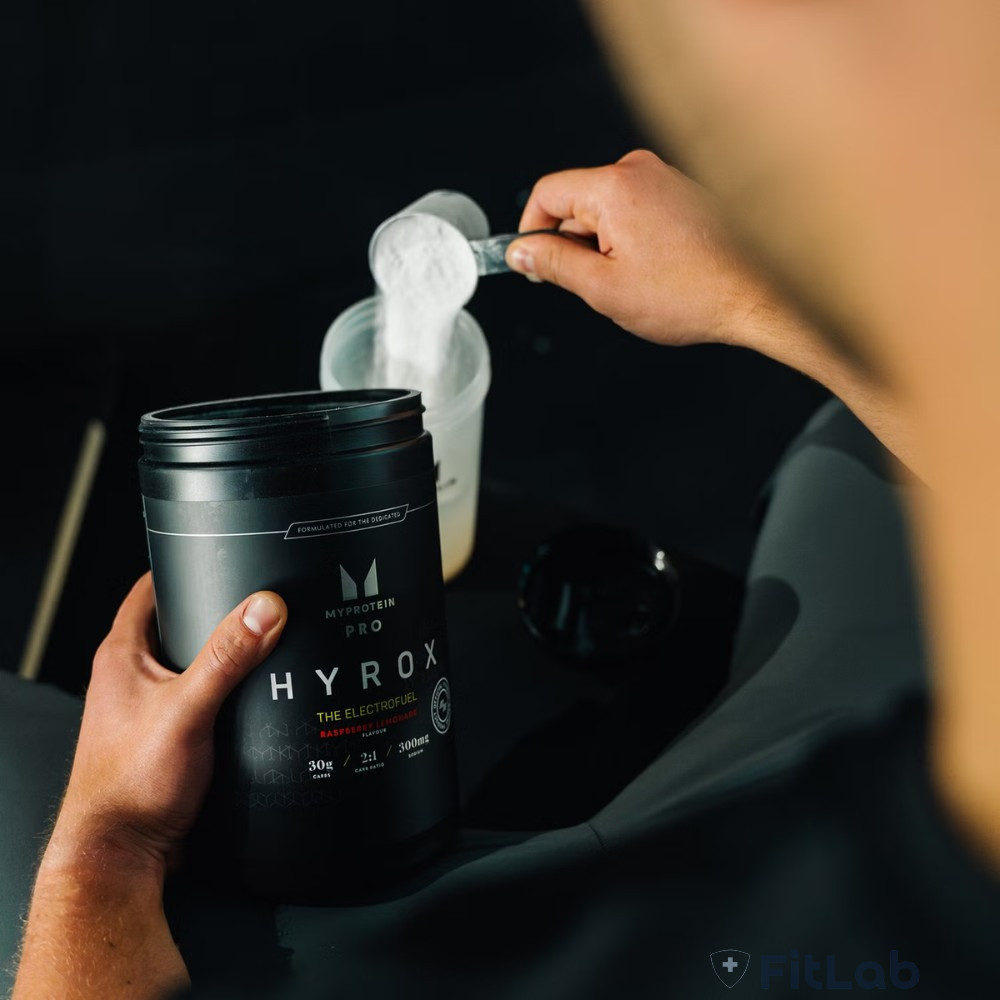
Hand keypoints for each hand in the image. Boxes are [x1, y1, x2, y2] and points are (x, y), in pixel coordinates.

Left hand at [42, 573, 287, 878]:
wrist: (122, 854)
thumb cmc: (130, 786)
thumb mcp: (187, 709)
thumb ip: (227, 657)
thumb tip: (263, 608)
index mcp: (122, 656)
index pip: (149, 590)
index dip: (182, 568)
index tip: (221, 555)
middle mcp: (130, 678)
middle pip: (176, 625)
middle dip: (215, 611)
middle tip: (256, 600)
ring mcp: (147, 708)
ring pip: (191, 664)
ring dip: (224, 655)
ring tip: (265, 645)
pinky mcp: (167, 736)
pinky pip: (201, 698)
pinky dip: (227, 691)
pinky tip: (255, 698)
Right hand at [506, 149, 776, 346]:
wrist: (757, 295)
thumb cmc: (692, 294)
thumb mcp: (603, 288)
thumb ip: (553, 264)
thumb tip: (522, 250)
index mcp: (615, 186)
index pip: (546, 194)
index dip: (530, 231)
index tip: (533, 261)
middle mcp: (641, 171)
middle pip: (577, 202)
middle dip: (575, 245)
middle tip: (596, 285)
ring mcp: (666, 179)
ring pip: (608, 211)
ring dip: (607, 247)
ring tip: (637, 282)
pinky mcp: (684, 193)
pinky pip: (638, 213)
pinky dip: (634, 242)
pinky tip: (658, 272)